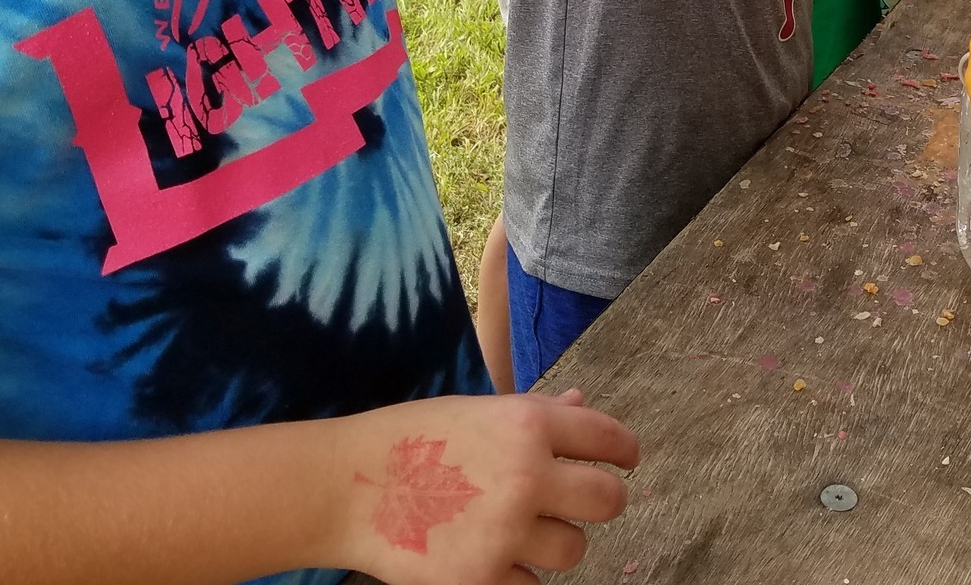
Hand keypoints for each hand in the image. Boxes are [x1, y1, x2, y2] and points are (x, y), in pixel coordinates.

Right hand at [332, 390, 637, 584]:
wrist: (346, 488)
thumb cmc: (411, 440)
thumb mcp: (477, 411)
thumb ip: (536, 413)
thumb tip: (582, 403)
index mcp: (527, 424)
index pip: (607, 438)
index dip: (624, 450)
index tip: (625, 460)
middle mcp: (526, 475)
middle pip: (608, 500)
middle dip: (602, 500)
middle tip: (583, 500)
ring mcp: (506, 532)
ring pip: (573, 549)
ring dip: (555, 541)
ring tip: (517, 527)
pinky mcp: (482, 580)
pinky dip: (518, 575)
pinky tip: (490, 553)